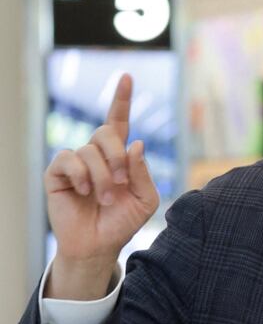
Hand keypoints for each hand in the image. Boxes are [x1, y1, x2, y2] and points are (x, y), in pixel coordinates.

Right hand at [44, 73, 159, 298]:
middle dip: (117, 156)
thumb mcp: (144, 200)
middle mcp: (95, 155)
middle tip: (121, 182)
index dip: (121, 100)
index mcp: (117, 157)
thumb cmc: (121, 222)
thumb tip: (136, 143)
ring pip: (89, 150)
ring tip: (105, 199)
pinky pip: (68, 159)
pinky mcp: (57, 174)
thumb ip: (143, 173)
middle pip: (106, 132)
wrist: (99, 246)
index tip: (126, 77)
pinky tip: (83, 191)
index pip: (118, 122)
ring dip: (103, 177)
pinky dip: (80, 175)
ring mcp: (75, 163)